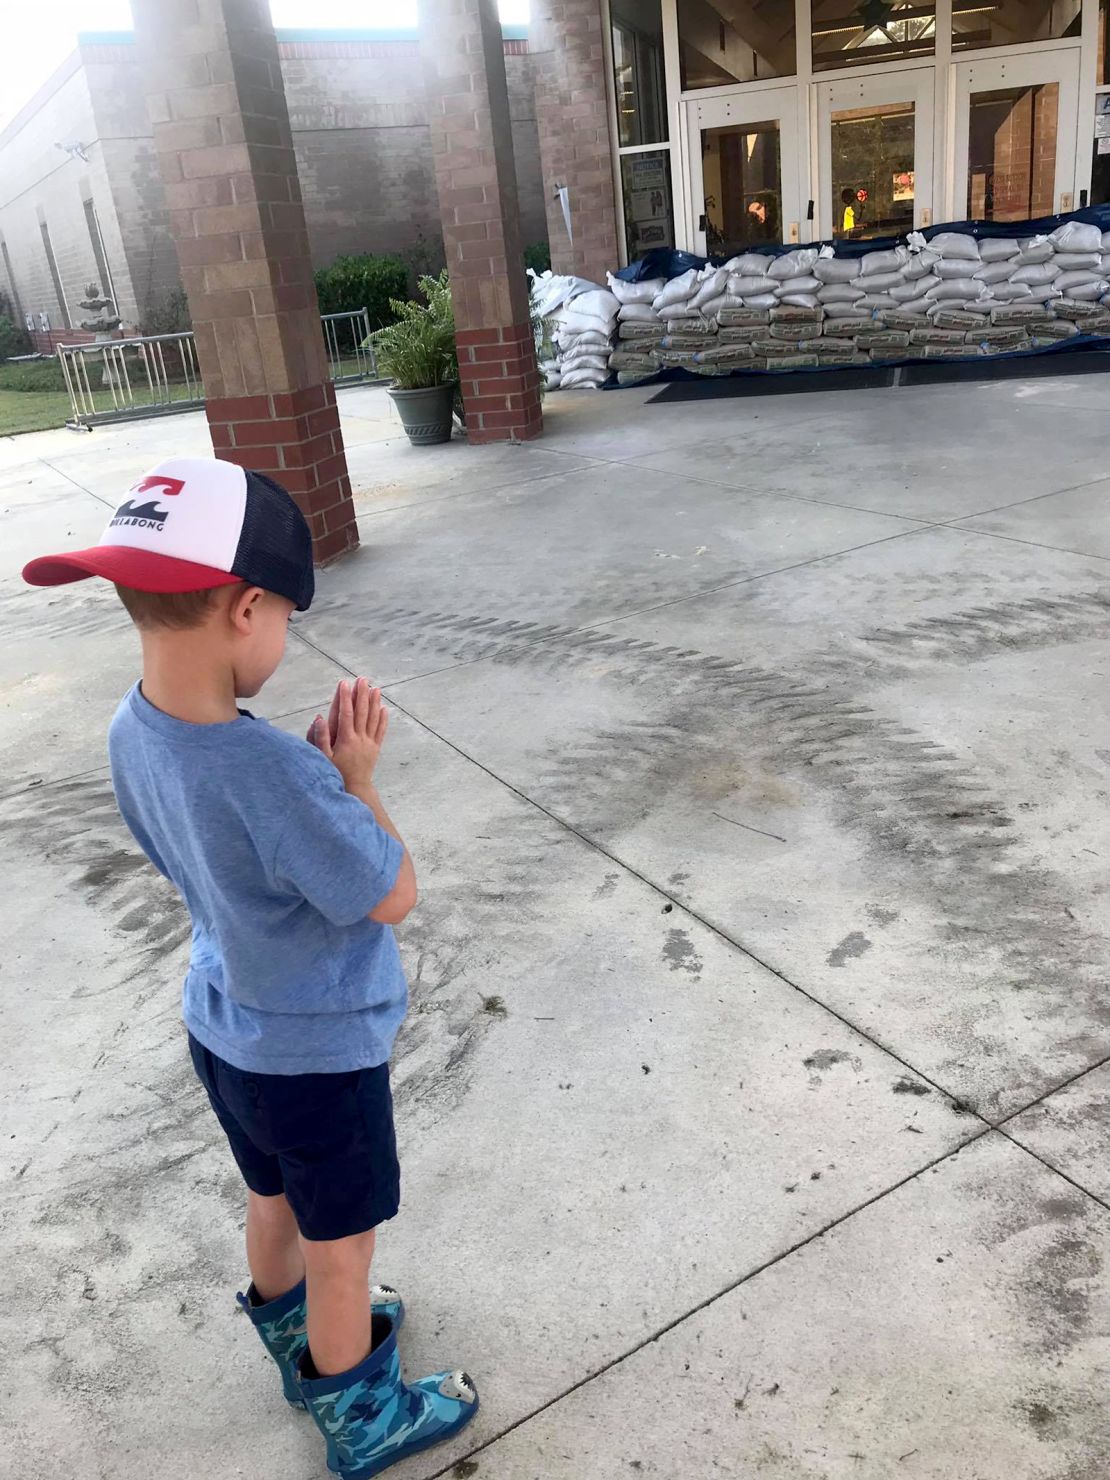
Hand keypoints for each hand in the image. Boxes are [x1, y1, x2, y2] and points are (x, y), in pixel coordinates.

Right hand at [308, 678, 387, 795]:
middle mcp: (360, 738)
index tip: (344, 683)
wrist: (355, 788)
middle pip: (362, 712)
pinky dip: (383, 718)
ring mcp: (369, 743)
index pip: (346, 713)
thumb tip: (318, 718)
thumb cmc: (336, 773)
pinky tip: (384, 708)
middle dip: (361, 694)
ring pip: (373, 718)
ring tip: (375, 688)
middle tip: (362, 679)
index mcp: (346, 739)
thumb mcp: (324, 757)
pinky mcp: (376, 748)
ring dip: (374, 702)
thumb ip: (321, 738)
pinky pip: (381, 730)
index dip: (345, 697)